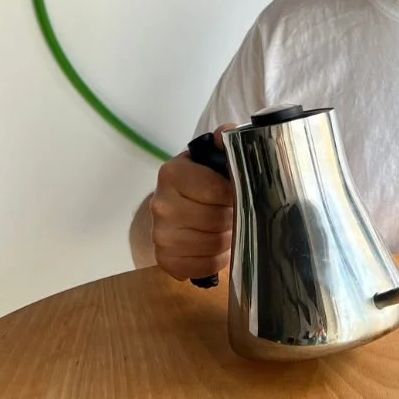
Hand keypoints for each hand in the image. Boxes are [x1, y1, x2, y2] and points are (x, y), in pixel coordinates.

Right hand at [150, 125, 235, 280]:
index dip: (235, 194)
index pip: (218, 190)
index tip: (237, 192)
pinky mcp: (165, 259)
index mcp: (172, 173)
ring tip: (225, 227)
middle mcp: (161, 204)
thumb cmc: (197, 182)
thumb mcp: (208, 156)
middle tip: (233, 212)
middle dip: (232, 217)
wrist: (169, 207)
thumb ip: (223, 139)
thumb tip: (228, 133)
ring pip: (214, 244)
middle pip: (218, 219)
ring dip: (227, 238)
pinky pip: (205, 265)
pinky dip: (217, 258)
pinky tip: (215, 245)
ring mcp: (160, 234)